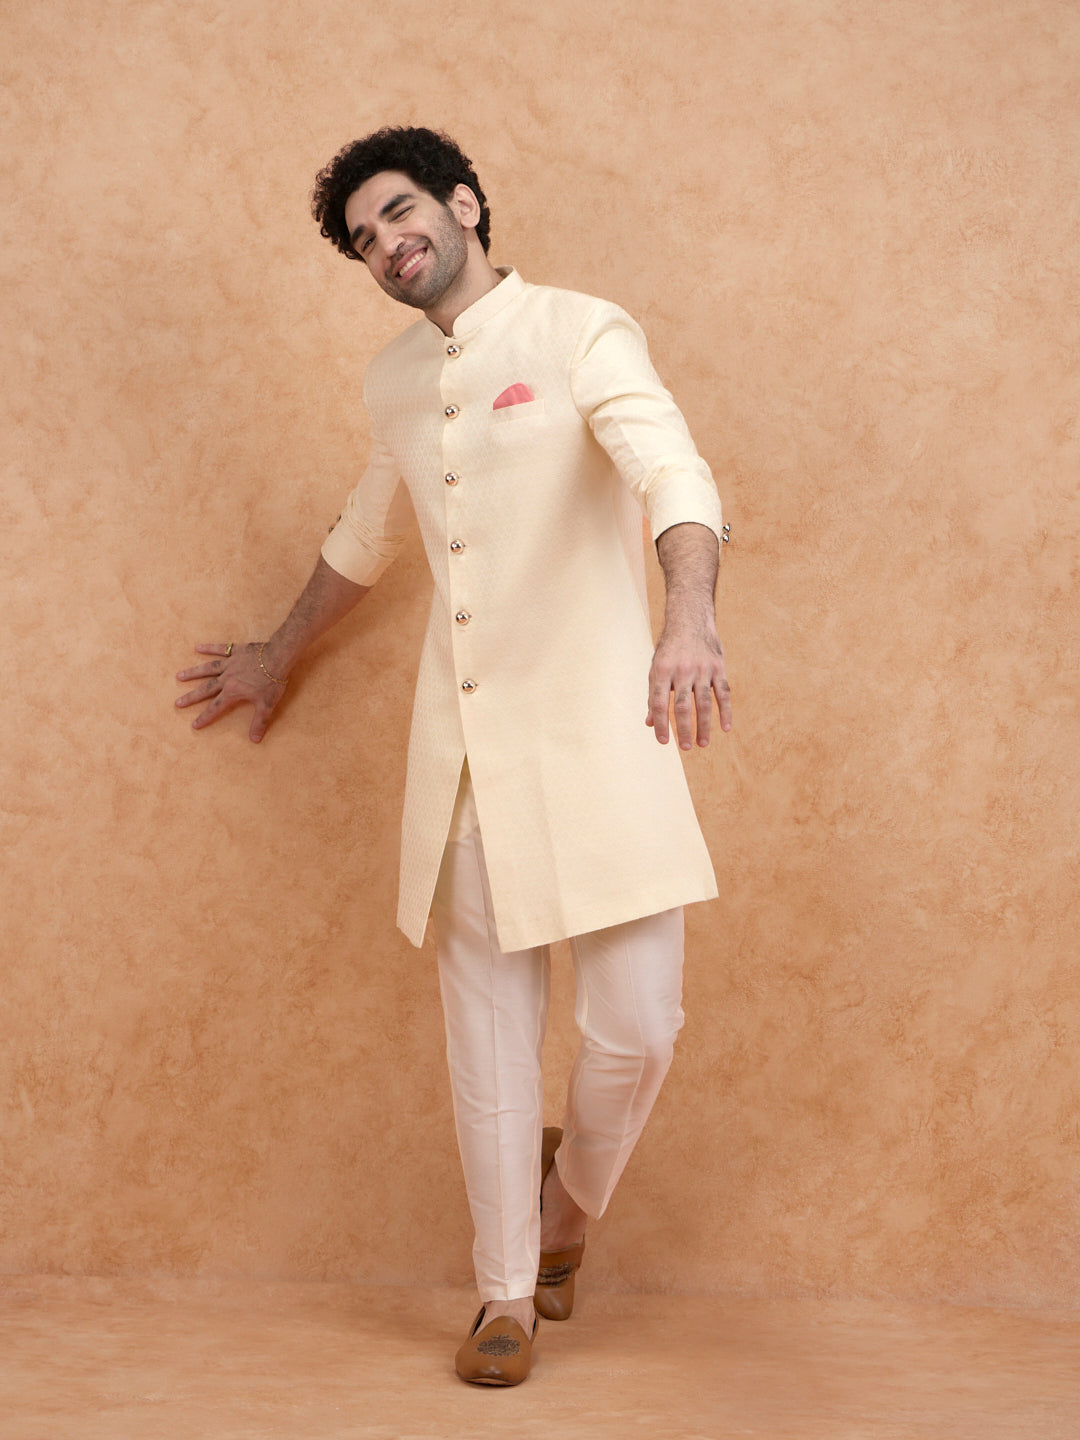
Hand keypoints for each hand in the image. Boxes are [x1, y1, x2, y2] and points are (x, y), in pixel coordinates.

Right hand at [174, 642, 286, 742]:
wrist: (279, 657)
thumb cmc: (272, 681)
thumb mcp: (267, 705)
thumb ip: (259, 722)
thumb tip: (254, 740)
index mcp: (233, 691)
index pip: (216, 707)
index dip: (205, 717)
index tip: (194, 724)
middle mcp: (227, 677)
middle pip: (205, 689)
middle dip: (191, 697)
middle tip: (178, 702)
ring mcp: (230, 663)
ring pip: (207, 668)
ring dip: (193, 673)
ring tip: (179, 676)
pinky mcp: (236, 651)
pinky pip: (220, 649)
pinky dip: (209, 648)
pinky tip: (197, 647)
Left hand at [647, 626, 731, 748]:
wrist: (690, 621)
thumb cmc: (669, 650)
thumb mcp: (656, 668)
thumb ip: (653, 695)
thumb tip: (649, 723)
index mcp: (662, 670)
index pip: (659, 702)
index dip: (661, 723)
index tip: (663, 742)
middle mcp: (682, 670)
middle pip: (683, 705)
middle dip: (684, 729)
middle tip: (685, 747)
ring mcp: (702, 668)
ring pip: (704, 702)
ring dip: (704, 725)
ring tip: (702, 744)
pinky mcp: (719, 667)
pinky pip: (723, 693)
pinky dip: (725, 711)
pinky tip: (725, 728)